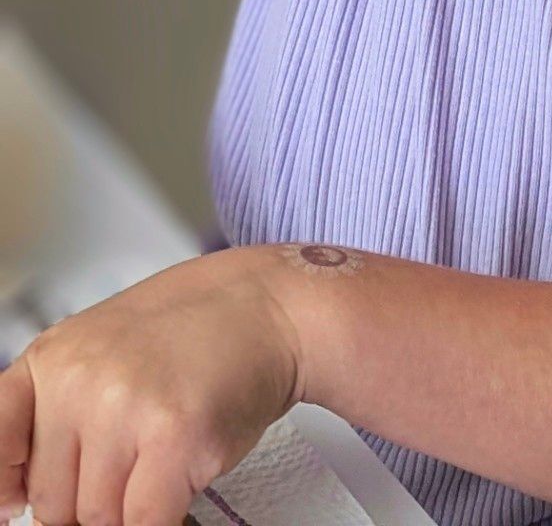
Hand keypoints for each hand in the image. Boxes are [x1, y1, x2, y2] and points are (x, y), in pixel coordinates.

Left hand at [0, 247, 302, 525]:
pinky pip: (145, 524)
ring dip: (133, 507)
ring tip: (162, 456)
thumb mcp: (102, 351)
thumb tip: (11, 498)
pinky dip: (162, 518)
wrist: (267, 305)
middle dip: (92, 500)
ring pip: (100, 518)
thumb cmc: (193, 330)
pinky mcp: (171, 436)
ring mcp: (123, 407)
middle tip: (133, 462)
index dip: (4, 489)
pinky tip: (177, 486)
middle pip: (54, 503)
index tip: (12, 509)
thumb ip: (58, 412)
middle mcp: (78, 381)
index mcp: (51, 359)